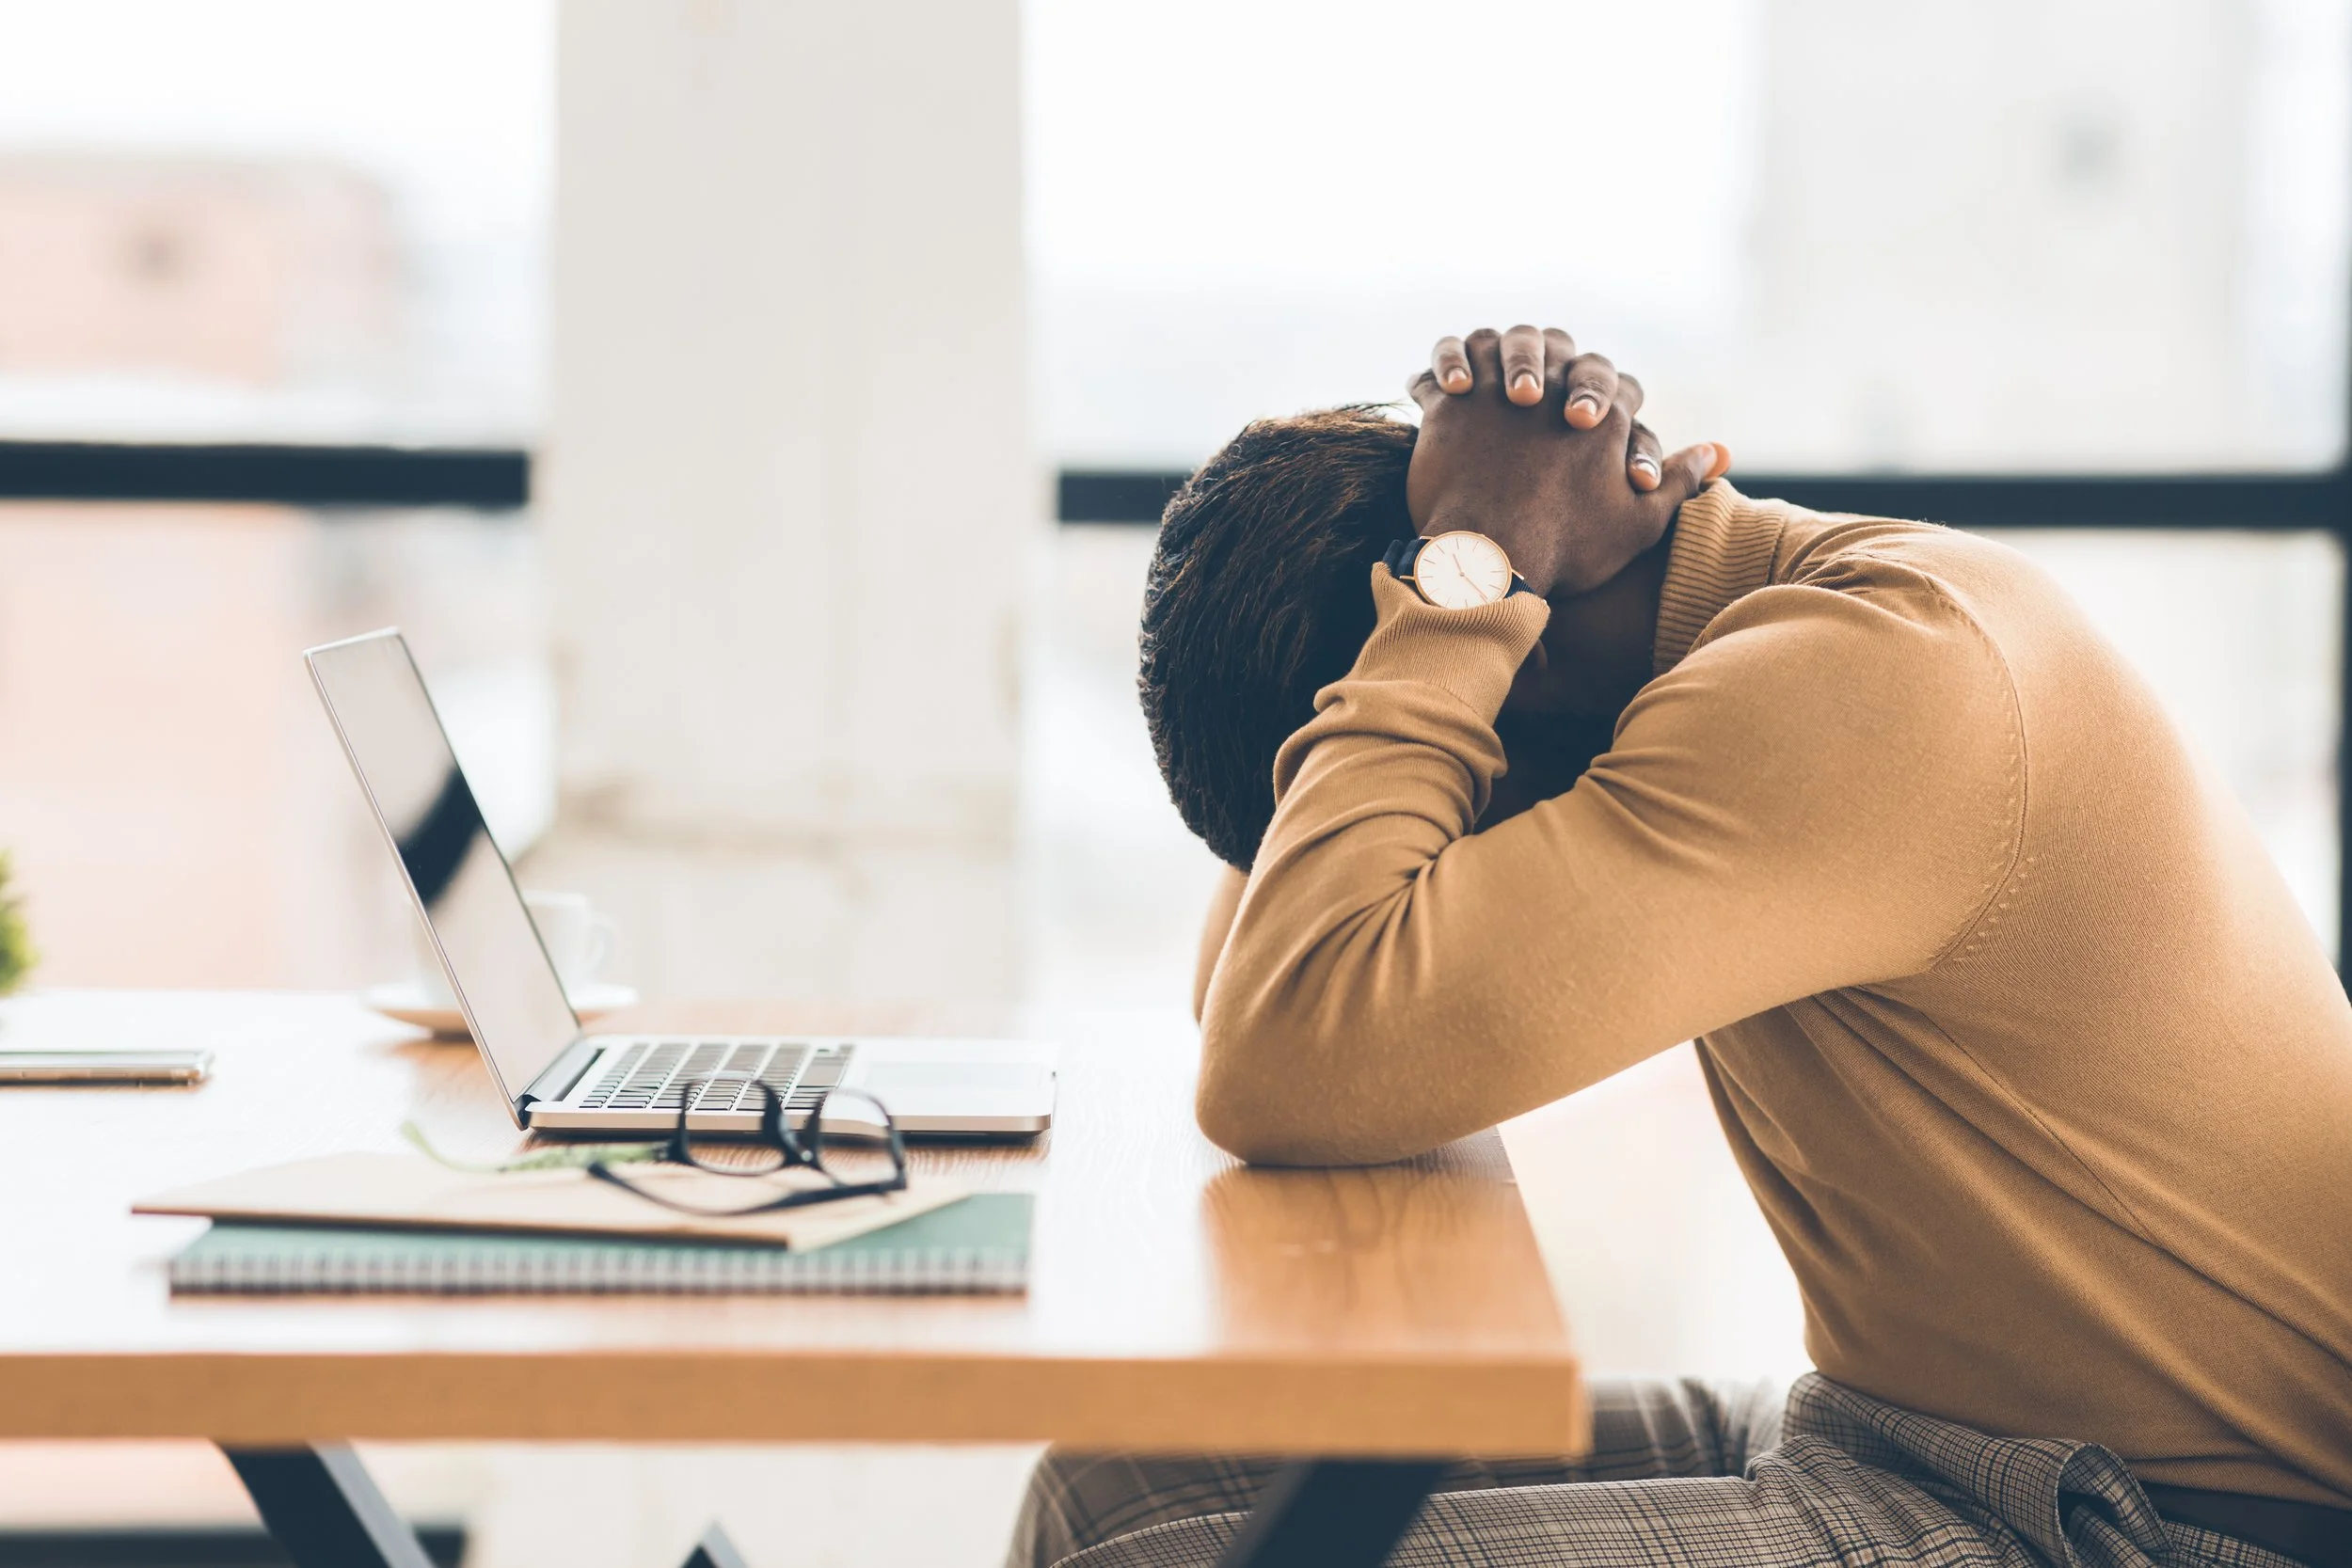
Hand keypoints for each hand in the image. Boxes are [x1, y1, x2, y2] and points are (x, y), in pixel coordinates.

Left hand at [1407, 326, 1728, 596]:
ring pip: (1491, 342)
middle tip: (1534, 389)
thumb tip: (1717, 451)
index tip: (1588, 420)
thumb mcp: (1638, 522)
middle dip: (1548, 359)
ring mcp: (1496, 390)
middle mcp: (1552, 385)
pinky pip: (1436, 371)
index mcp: (1603, 412)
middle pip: (1555, 345)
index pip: (1615, 382)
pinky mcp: (1448, 405)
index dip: (1606, 396)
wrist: (1490, 562)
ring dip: (1487, 352)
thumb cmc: (1567, 549)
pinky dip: (1436, 373)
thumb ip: (1679, 480)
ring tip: (1479, 375)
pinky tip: (1435, 387)